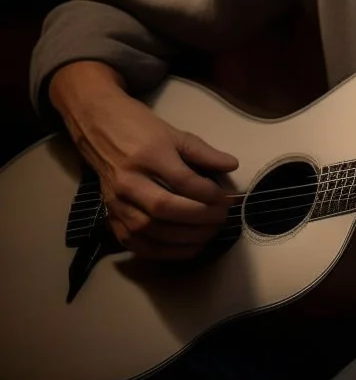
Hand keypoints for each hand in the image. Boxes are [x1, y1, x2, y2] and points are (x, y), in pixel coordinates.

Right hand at [53, 64, 238, 259]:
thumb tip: (233, 166)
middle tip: (222, 217)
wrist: (99, 127)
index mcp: (148, 156)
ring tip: (210, 233)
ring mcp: (116, 201)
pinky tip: (187, 248)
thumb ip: (204, 152)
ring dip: (185, 238)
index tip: (228, 199)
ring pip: (149, 230)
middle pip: (165, 209)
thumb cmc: (141, 129)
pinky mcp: (109, 216)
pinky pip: (135, 243)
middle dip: (200, 218)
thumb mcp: (176, 134)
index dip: (209, 194)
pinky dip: (162, 251)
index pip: (183, 181)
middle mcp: (129, 181)